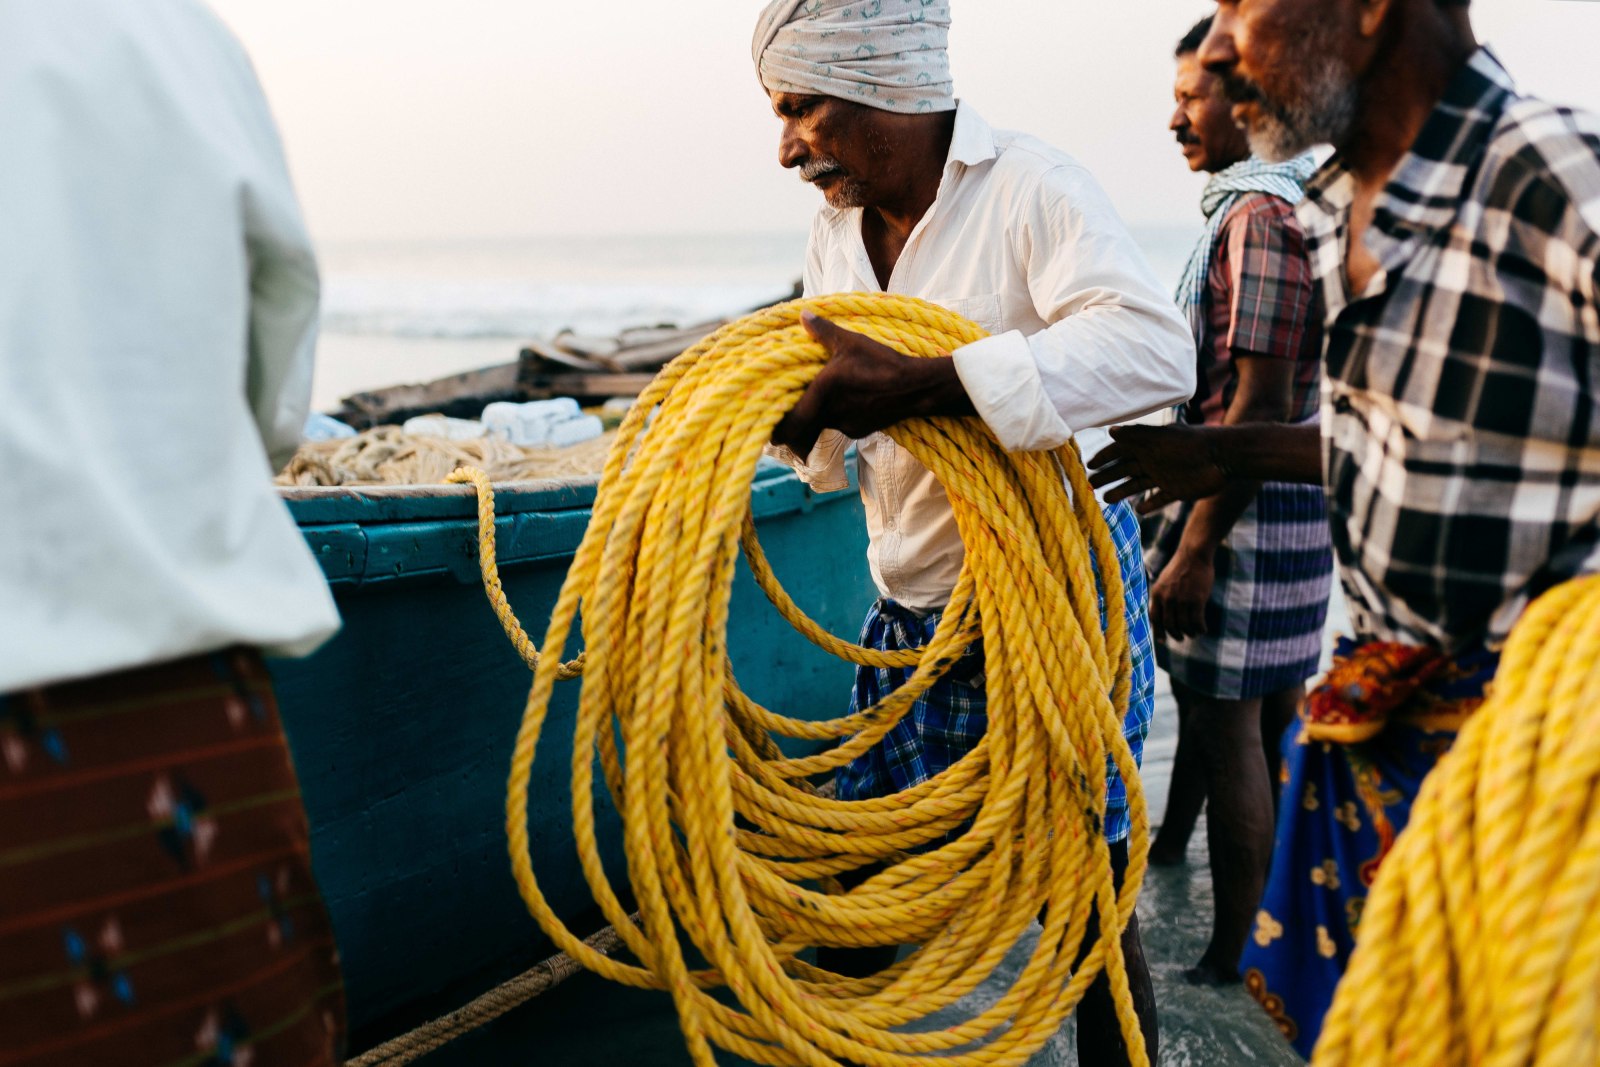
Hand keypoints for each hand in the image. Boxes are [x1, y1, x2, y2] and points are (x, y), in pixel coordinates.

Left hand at [771, 310, 966, 455]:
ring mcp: (846, 426)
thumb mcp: (851, 341)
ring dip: (815, 419)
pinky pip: (839, 426)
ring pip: (820, 427)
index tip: (768, 426)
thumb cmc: (882, 362)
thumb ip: (823, 330)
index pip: (789, 425)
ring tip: (818, 402)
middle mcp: (830, 415)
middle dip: (792, 427)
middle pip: (801, 432)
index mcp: (822, 393)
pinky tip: (846, 402)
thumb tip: (802, 313)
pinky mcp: (859, 431)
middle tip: (786, 414)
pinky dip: (835, 418)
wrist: (916, 388)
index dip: (775, 431)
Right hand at [1087, 423, 1228, 513]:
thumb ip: (1136, 435)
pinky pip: (1159, 498)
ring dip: (1122, 491)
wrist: (1224, 455)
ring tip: (1107, 498)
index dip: (1105, 457)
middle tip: (1090, 484)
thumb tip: (1109, 430)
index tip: (1088, 464)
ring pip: (1138, 485)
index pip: (1120, 451)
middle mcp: (1153, 460)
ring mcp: (1165, 476)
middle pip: (1125, 469)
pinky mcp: (1177, 490)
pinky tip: (1140, 510)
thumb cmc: (1191, 443)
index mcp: (1148, 446)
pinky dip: (1150, 504)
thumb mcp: (1160, 438)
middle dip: (1108, 475)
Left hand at [1148, 548, 1213, 641]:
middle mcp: (1167, 599)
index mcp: (1156, 594)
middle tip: (1181, 638)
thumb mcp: (1164, 582)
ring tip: (1194, 633)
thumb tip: (1162, 617)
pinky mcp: (1197, 600)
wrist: (1194, 555)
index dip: (1158, 631)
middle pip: (1169, 625)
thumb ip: (1162, 598)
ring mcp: (1182, 600)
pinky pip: (1197, 622)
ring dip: (1190, 633)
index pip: (1154, 618)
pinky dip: (1200, 628)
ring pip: (1184, 626)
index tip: (1161, 641)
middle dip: (1175, 635)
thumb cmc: (1181, 568)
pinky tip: (1203, 629)